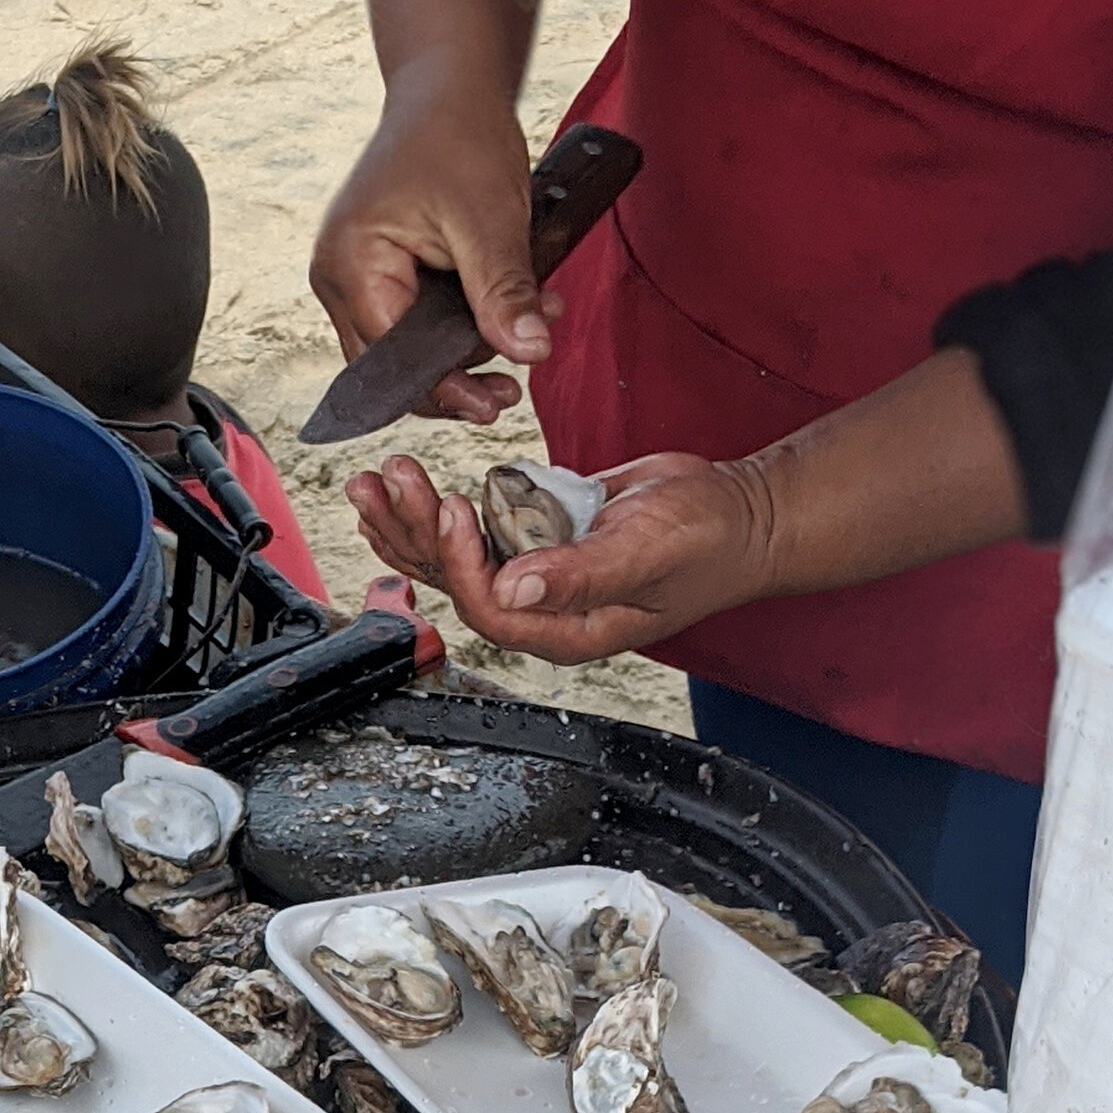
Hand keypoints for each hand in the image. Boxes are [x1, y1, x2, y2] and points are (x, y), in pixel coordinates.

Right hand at [310, 73, 554, 428]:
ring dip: (463, 349)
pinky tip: (499, 310)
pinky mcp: (373, 273)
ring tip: (524, 326)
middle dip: (454, 377)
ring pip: (402, 350)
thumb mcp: (491, 219)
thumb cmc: (459, 135)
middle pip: (389, 367)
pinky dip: (455, 323)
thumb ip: (504, 292)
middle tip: (511, 386)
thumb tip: (529, 352)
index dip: (443, 388)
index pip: (392, 359)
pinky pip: (409, 320)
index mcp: (350, 264)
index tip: (495, 403)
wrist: (447, 87)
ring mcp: (351, 277)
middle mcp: (336, 278)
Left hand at [346, 451, 776, 662]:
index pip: (491, 609)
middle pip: (457, 584)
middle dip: (415, 533)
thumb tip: (512, 591)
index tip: (452, 508)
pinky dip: (436, 515)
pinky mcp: (535, 540)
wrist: (738, 514)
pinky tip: (404, 493)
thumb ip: (580, 575)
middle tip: (385, 481)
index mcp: (567, 631)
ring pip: (455, 559)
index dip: (462, 563)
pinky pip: (472, 536)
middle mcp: (542, 610)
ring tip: (374, 481)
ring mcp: (536, 575)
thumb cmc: (708, 540)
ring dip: (411, 522)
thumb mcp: (648, 550)